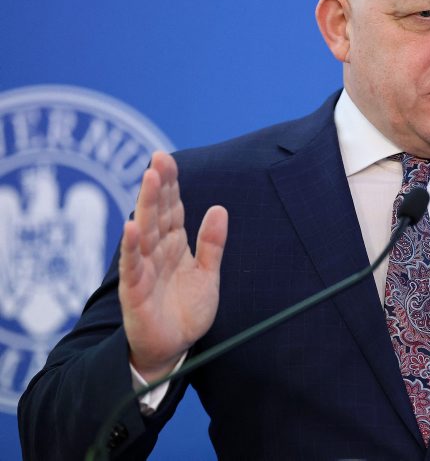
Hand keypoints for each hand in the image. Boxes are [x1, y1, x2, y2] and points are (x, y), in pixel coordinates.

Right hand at [119, 151, 227, 380]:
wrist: (173, 348)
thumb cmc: (187, 310)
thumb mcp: (208, 274)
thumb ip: (213, 244)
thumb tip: (219, 208)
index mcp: (174, 245)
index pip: (171, 209)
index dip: (170, 185)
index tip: (167, 159)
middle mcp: (156, 252)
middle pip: (157, 213)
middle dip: (158, 185)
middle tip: (159, 158)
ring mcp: (144, 269)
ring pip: (145, 232)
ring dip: (146, 205)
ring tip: (149, 178)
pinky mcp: (135, 291)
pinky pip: (133, 266)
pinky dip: (132, 246)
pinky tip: (131, 226)